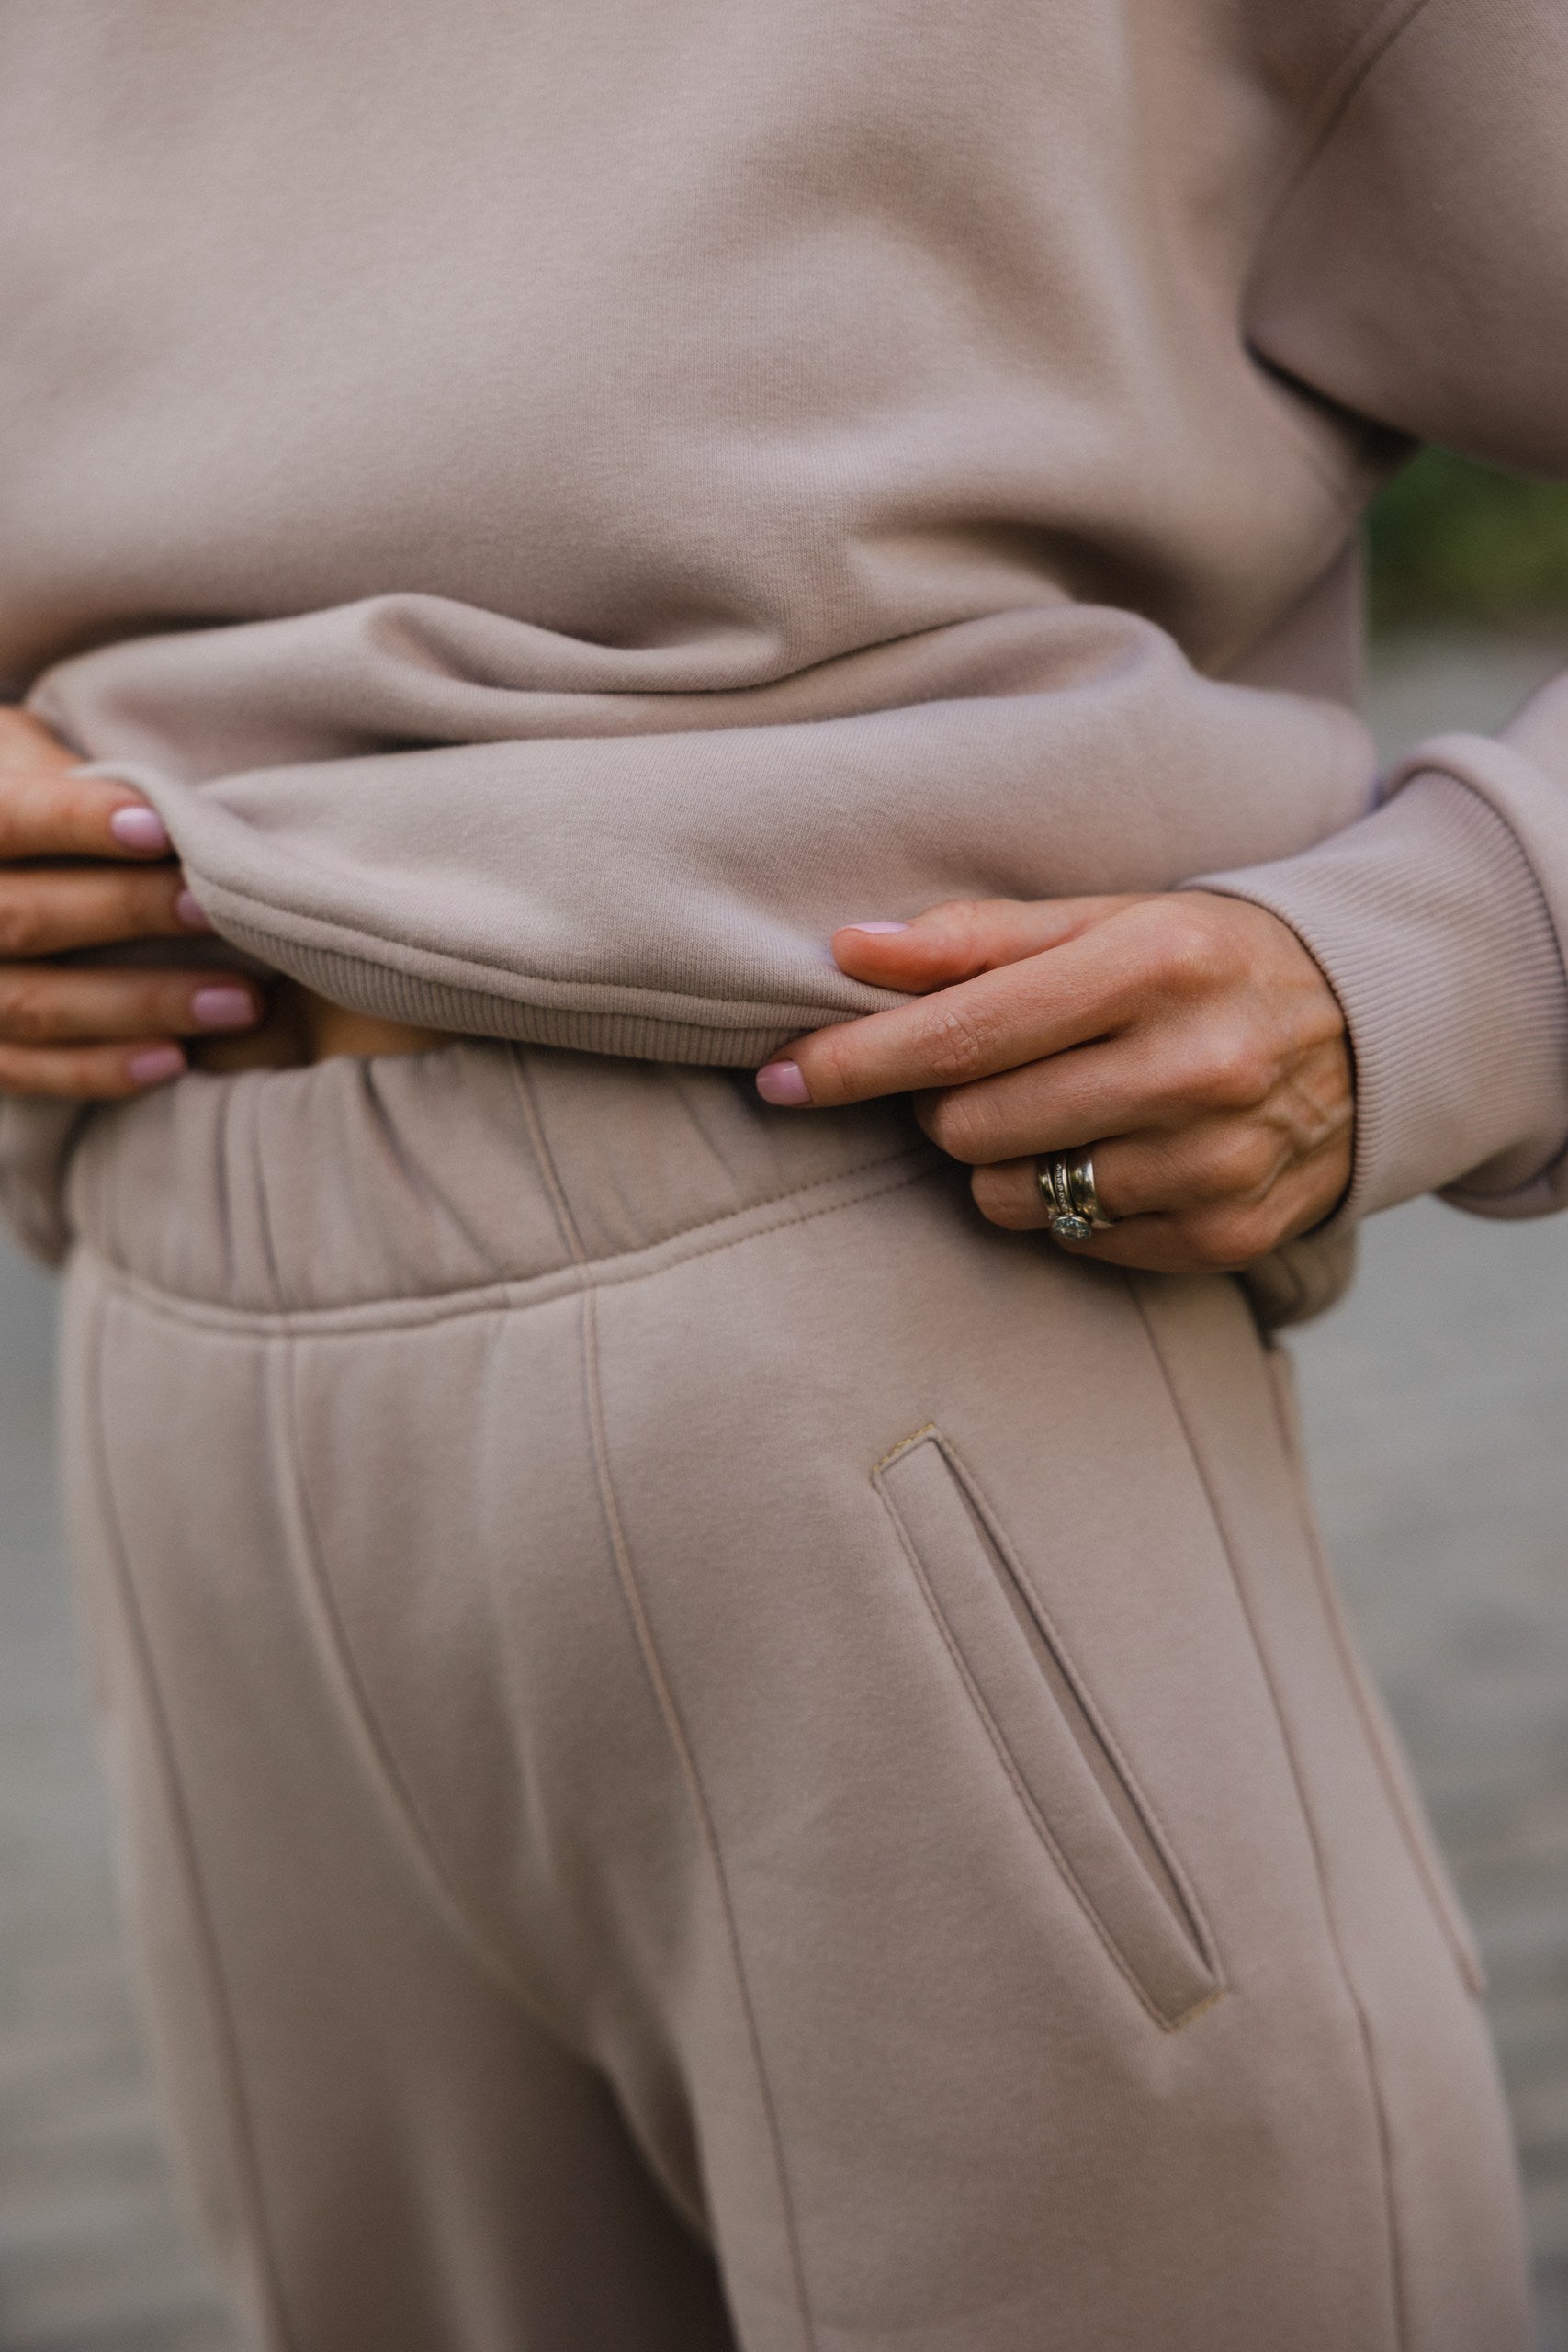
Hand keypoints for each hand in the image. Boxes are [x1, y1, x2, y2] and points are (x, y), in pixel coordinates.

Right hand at [0, 706, 265, 1097]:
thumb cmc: (27, 802)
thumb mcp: (27, 758)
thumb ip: (76, 775)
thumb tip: (180, 808)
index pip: (6, 819)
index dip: (74, 821)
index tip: (160, 828)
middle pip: (20, 916)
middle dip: (125, 912)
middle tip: (216, 910)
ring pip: (35, 1004)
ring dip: (143, 1004)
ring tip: (240, 1000)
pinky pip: (29, 1070)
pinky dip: (101, 1069)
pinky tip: (175, 1059)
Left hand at [754, 892, 1353, 1272]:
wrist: (1374, 1027)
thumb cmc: (1204, 961)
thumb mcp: (1109, 918)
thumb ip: (978, 937)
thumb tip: (847, 950)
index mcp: (1156, 965)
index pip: (964, 1031)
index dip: (854, 1060)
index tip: (776, 1076)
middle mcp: (1196, 1067)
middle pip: (972, 1123)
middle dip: (945, 1102)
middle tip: (984, 1072)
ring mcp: (1217, 1162)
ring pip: (1012, 1195)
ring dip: (998, 1158)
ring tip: (1058, 1108)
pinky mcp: (1228, 1234)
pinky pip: (1075, 1240)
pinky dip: (1065, 1202)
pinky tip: (1112, 1151)